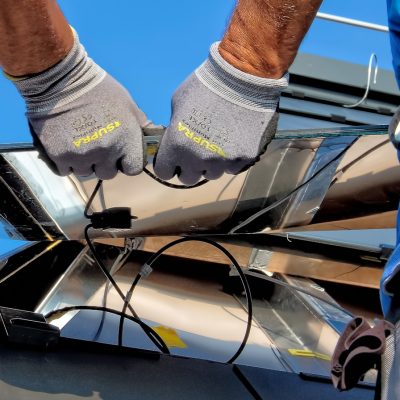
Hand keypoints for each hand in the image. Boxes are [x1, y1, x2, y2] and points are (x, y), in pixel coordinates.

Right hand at [12, 30, 147, 179]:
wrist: (60, 78)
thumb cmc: (98, 89)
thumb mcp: (127, 104)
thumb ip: (141, 125)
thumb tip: (153, 138)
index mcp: (126, 140)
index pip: (133, 169)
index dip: (127, 163)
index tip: (120, 155)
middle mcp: (106, 151)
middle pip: (108, 173)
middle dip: (105, 163)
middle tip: (97, 145)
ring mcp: (82, 155)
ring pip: (87, 173)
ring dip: (85, 163)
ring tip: (80, 143)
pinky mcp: (60, 156)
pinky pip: (66, 170)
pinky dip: (66, 162)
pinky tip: (66, 144)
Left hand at [154, 42, 287, 184]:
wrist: (243, 76)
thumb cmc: (205, 84)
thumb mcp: (178, 103)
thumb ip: (175, 127)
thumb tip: (176, 137)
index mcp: (177, 145)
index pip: (164, 172)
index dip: (168, 165)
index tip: (173, 159)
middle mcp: (198, 159)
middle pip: (188, 178)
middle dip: (189, 167)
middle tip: (196, 152)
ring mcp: (223, 161)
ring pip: (212, 174)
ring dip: (211, 164)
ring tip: (217, 144)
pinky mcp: (244, 158)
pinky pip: (233, 168)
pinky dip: (231, 159)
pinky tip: (233, 142)